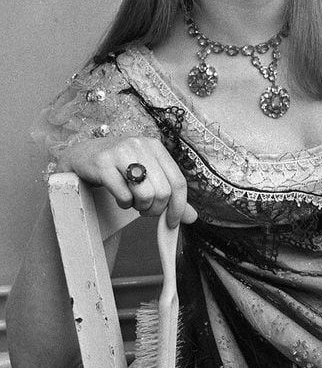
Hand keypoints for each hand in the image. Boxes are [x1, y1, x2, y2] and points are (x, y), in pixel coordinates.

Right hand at [55, 136, 196, 228]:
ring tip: (132, 202)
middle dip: (155, 209)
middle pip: (163, 191)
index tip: (172, 222)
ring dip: (139, 206)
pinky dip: (123, 204)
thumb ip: (170, 195)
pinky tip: (119, 197)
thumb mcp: (147, 175)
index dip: (179, 206)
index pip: (178, 181)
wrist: (82, 156)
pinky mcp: (102, 163)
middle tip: (145, 210)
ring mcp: (120, 152)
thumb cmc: (119, 169)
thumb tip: (192, 217)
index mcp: (156, 147)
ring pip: (145, 193)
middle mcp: (140, 145)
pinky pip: (123, 195)